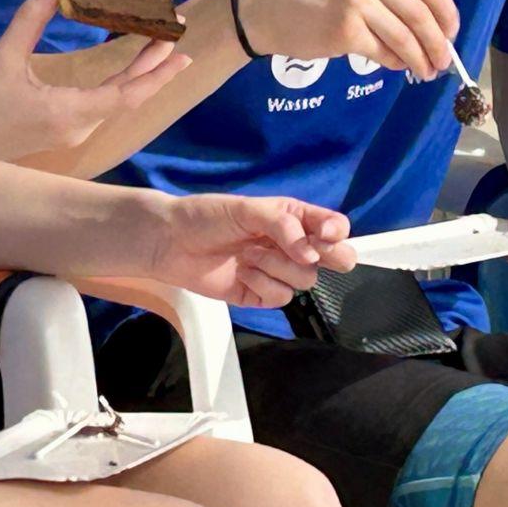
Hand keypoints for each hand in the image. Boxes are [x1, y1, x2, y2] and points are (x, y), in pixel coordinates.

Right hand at [0, 0, 188, 168]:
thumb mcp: (3, 56)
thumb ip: (31, 17)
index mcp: (69, 113)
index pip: (127, 94)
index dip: (157, 73)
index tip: (181, 53)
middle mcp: (79, 127)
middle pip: (129, 95)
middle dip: (155, 64)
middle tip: (176, 32)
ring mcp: (74, 132)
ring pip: (118, 101)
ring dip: (139, 73)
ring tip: (158, 41)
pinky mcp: (67, 130)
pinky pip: (103, 105)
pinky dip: (121, 83)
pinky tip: (131, 65)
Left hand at [145, 192, 354, 306]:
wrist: (171, 242)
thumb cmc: (208, 216)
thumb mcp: (249, 209)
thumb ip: (284, 225)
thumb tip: (311, 254)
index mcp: (294, 219)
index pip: (334, 227)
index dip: (336, 232)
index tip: (324, 234)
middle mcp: (293, 246)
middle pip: (336, 259)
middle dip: (331, 257)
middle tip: (309, 254)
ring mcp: (278, 272)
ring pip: (305, 280)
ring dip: (277, 265)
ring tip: (249, 254)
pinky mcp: (261, 294)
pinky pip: (281, 297)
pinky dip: (262, 284)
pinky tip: (242, 272)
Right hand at [238, 0, 460, 80]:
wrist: (262, 5)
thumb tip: (430, 18)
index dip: (446, 11)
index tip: (452, 31)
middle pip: (420, 14)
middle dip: (438, 43)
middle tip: (444, 61)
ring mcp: (356, 1)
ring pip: (405, 37)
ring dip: (421, 59)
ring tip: (426, 72)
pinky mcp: (345, 31)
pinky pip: (383, 52)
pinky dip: (395, 63)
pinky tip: (396, 66)